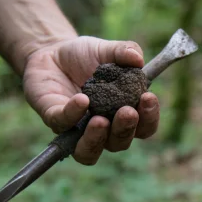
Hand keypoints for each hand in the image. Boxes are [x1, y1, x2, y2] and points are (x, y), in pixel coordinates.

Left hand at [23, 36, 159, 164]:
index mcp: (123, 114)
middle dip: (125, 130)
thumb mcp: (108, 49)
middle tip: (127, 112)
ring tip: (101, 121)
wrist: (52, 51)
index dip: (149, 118)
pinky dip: (73, 114)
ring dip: (97, 140)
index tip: (148, 97)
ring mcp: (78, 129)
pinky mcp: (55, 120)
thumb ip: (125, 51)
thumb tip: (138, 58)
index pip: (144, 128)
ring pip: (89, 152)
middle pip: (120, 143)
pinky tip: (82, 100)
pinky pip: (63, 125)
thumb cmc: (86, 56)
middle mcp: (104, 129)